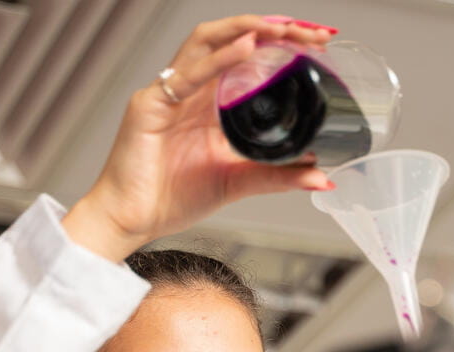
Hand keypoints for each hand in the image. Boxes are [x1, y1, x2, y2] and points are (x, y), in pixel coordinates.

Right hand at [63, 15, 334, 260]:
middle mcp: (190, 89)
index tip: (320, 42)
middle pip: (232, 39)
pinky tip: (247, 48)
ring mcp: (170, 93)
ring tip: (284, 28)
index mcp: (209, 102)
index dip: (282, 43)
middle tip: (312, 31)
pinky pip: (188, 75)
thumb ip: (278, 176)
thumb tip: (323, 178)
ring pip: (208, 41)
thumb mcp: (237, 183)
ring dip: (248, 29)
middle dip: (274, 29)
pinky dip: (220, 59)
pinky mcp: (151, 105)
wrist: (130, 221)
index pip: (248, 57)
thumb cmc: (170, 198)